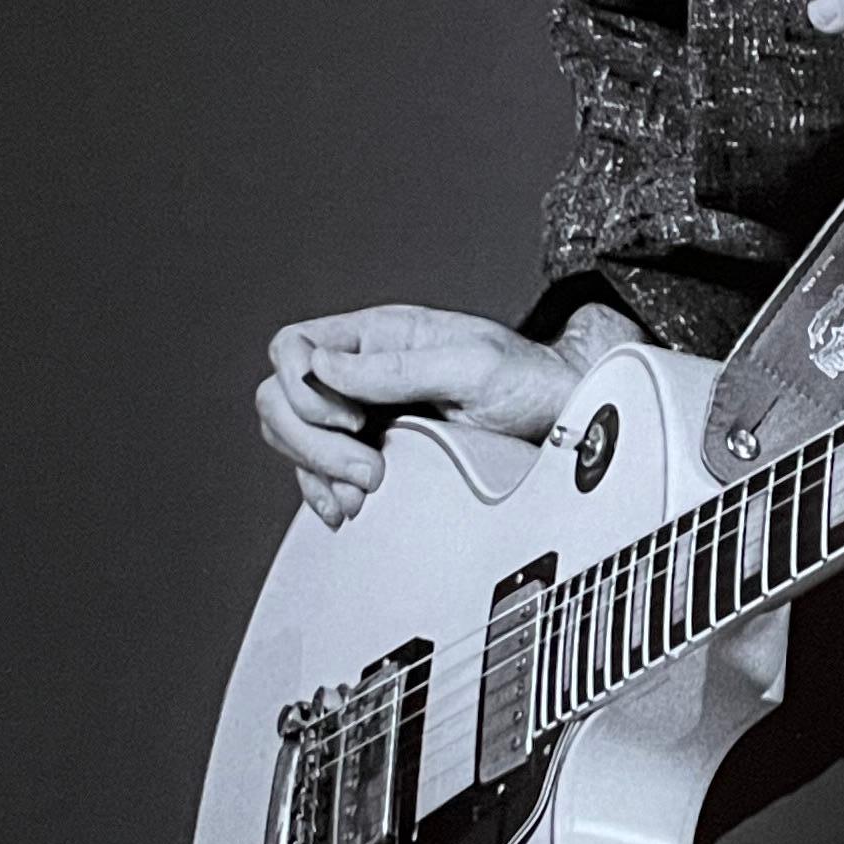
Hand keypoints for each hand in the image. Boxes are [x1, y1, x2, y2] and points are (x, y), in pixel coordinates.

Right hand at [255, 301, 631, 527]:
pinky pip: (318, 471)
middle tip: (368, 466)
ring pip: (293, 437)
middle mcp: (362, 371)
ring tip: (366, 489)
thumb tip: (325, 368)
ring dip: (317, 470)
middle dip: (312, 440)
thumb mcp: (470, 365)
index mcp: (379, 336)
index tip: (350, 418)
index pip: (294, 347)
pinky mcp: (373, 452)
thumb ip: (396, 368)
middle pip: (281, 397)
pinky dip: (322, 492)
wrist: (561, 419)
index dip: (303, 386)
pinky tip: (347, 507)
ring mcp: (363, 413)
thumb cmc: (527, 379)